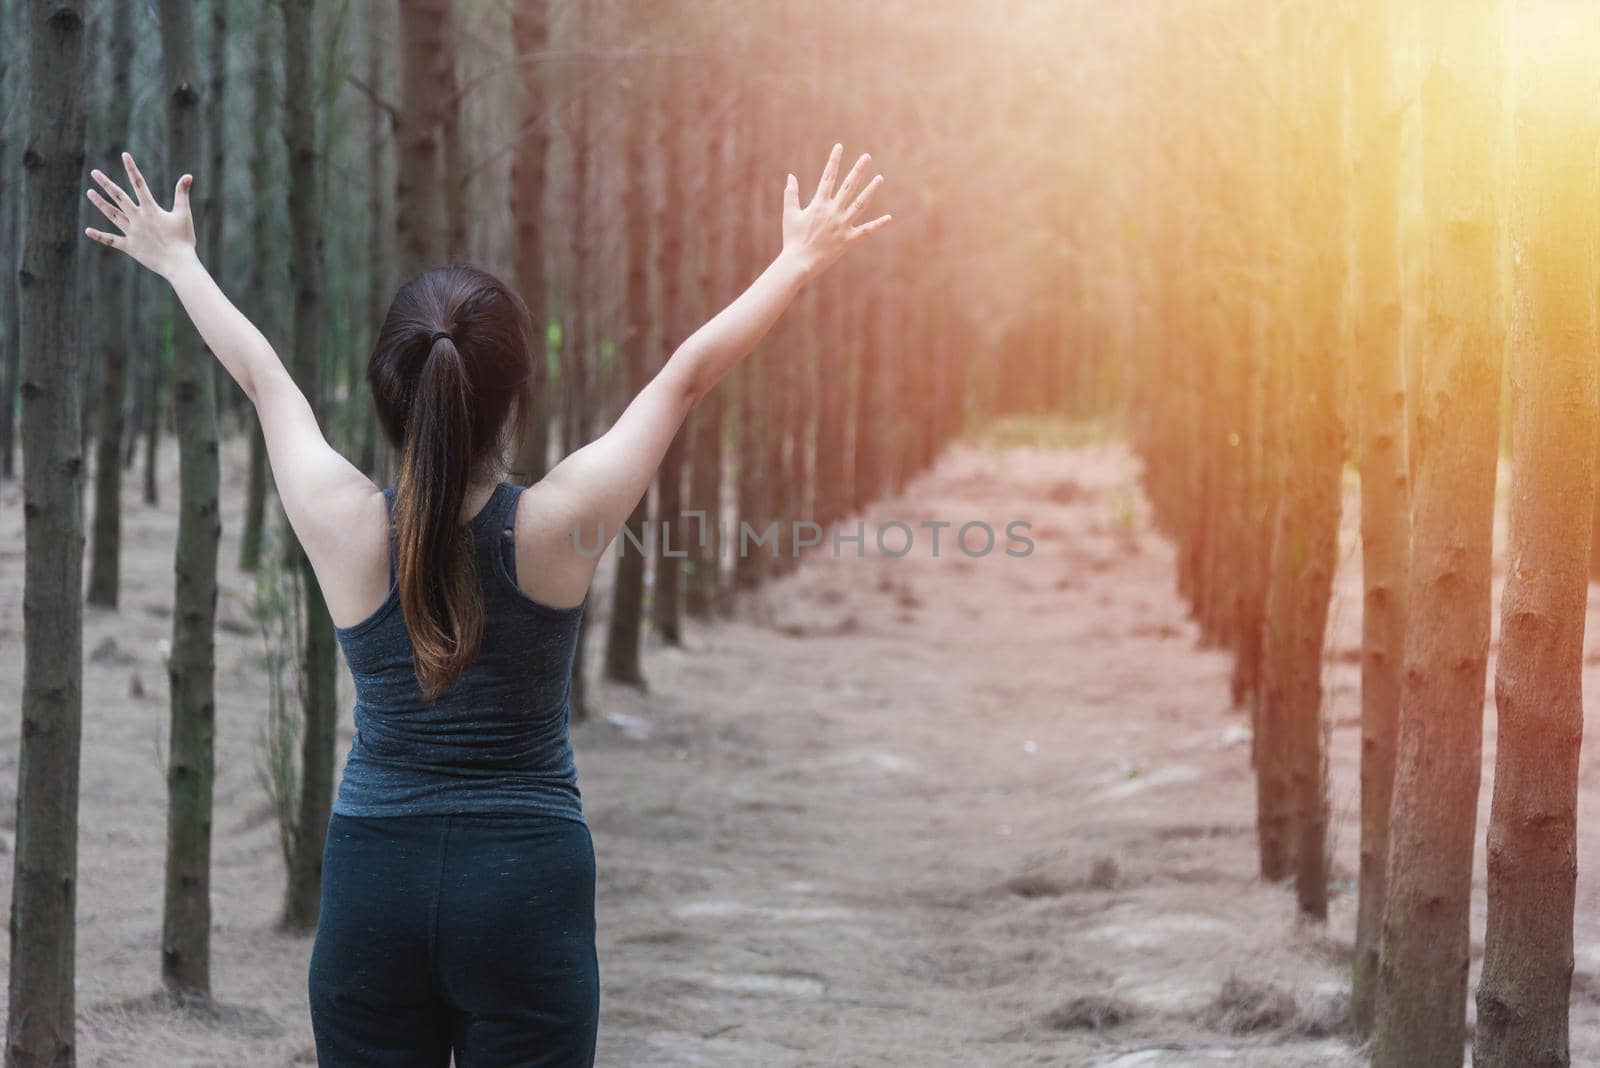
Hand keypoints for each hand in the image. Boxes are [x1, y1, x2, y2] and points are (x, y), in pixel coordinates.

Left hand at [84, 151, 197, 278]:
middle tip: (95, 173)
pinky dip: (100, 236)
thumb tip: (187, 176)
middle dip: (106, 184)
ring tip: (89, 192)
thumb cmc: (184, 239)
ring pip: (112, 215)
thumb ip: (182, 194)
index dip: (132, 169)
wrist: (179, 264)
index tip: (124, 155)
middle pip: (119, 197)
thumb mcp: (184, 214)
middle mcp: (138, 218)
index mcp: (151, 209)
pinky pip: (112, 240)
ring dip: (100, 203)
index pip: (139, 184)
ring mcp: (132, 232)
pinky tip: (88, 231)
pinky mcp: (130, 247)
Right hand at [781, 143, 891, 279]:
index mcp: (819, 204)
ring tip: (880, 178)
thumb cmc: (792, 239)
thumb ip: (791, 194)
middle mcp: (833, 212)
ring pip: (860, 204)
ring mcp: (842, 225)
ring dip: (871, 190)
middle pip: (848, 186)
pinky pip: (866, 231)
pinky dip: (878, 225)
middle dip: (858, 170)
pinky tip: (889, 217)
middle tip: (867, 157)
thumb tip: (790, 176)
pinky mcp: (848, 240)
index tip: (840, 146)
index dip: (834, 161)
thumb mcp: (789, 214)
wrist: (798, 262)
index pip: (828, 177)